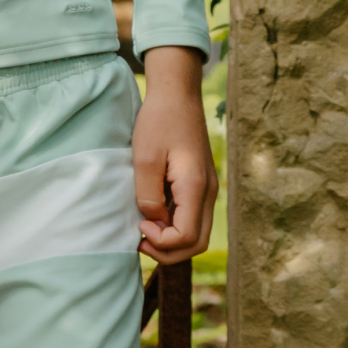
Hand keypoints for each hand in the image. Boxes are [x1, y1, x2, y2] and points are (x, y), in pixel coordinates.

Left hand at [135, 45, 217, 263]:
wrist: (177, 96)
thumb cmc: (158, 122)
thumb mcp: (144, 159)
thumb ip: (148, 195)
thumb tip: (153, 221)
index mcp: (195, 187)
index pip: (187, 237)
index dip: (162, 242)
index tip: (139, 224)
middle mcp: (208, 193)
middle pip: (197, 243)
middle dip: (168, 251)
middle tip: (140, 241)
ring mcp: (207, 190)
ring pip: (198, 233)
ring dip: (172, 241)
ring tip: (145, 229)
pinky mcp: (200, 185)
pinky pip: (193, 217)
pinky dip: (175, 226)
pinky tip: (153, 215)